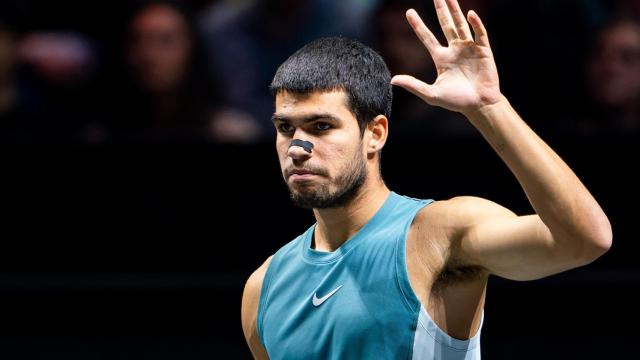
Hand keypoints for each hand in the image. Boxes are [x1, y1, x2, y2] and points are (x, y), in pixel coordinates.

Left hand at [391, 0, 502, 114]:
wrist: (479, 106)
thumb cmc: (456, 102)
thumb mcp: (431, 94)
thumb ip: (414, 85)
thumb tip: (393, 80)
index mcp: (441, 58)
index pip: (427, 37)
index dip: (418, 25)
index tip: (408, 12)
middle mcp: (454, 50)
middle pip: (446, 25)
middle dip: (441, 10)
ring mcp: (469, 49)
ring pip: (461, 25)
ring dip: (456, 11)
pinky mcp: (483, 51)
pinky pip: (479, 34)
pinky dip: (475, 24)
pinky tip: (470, 14)